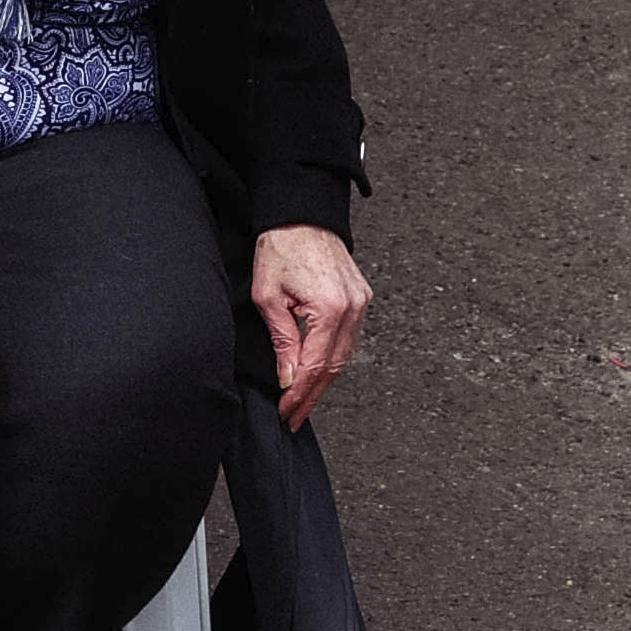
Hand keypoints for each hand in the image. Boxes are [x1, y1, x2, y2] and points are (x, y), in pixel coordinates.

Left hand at [251, 225, 371, 430]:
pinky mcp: (362, 298)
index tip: (286, 411)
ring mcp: (362, 303)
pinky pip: (349, 339)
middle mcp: (353, 308)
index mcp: (330, 308)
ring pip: (345, 356)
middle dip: (312, 395)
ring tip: (303, 401)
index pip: (314, 365)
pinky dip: (333, 359)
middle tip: (294, 415)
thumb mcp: (268, 296)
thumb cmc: (281, 247)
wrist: (301, 215)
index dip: (299, 393)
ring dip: (323, 380)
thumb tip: (288, 377)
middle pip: (334, 366)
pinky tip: (318, 372)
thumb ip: (282, 340)